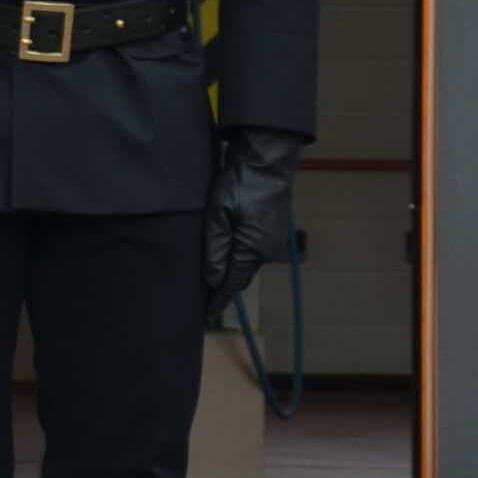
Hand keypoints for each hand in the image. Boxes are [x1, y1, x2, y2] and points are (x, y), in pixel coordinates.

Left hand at [201, 127, 301, 322]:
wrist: (267, 161)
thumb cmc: (239, 184)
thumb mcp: (218, 214)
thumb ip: (215, 248)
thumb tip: (213, 279)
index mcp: (251, 248)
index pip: (232, 284)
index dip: (218, 301)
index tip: (206, 316)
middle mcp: (265, 250)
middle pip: (240, 275)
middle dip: (223, 288)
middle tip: (204, 300)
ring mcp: (273, 240)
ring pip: (246, 263)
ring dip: (231, 271)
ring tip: (212, 280)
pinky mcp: (274, 231)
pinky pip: (253, 251)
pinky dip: (239, 257)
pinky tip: (227, 257)